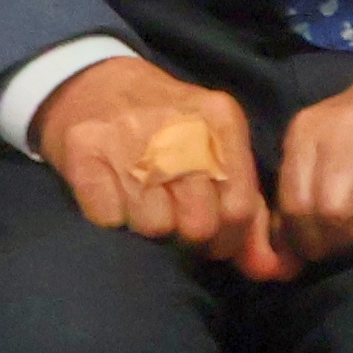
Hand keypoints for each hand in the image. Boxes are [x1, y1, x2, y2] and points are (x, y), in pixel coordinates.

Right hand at [36, 56, 286, 280]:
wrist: (94, 83)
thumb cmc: (167, 127)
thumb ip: (246, 210)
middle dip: (188, 236)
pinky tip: (114, 189)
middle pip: (198, 224)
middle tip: (175, 218)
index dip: (228, 238)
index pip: (238, 208)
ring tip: (143, 198)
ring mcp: (128, 136)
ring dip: (148, 224)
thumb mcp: (215, 150)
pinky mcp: (84, 151)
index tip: (213, 236)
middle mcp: (178, 125)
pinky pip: (109, 219)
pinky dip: (111, 215)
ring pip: (153, 227)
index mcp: (219, 119)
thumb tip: (268, 268)